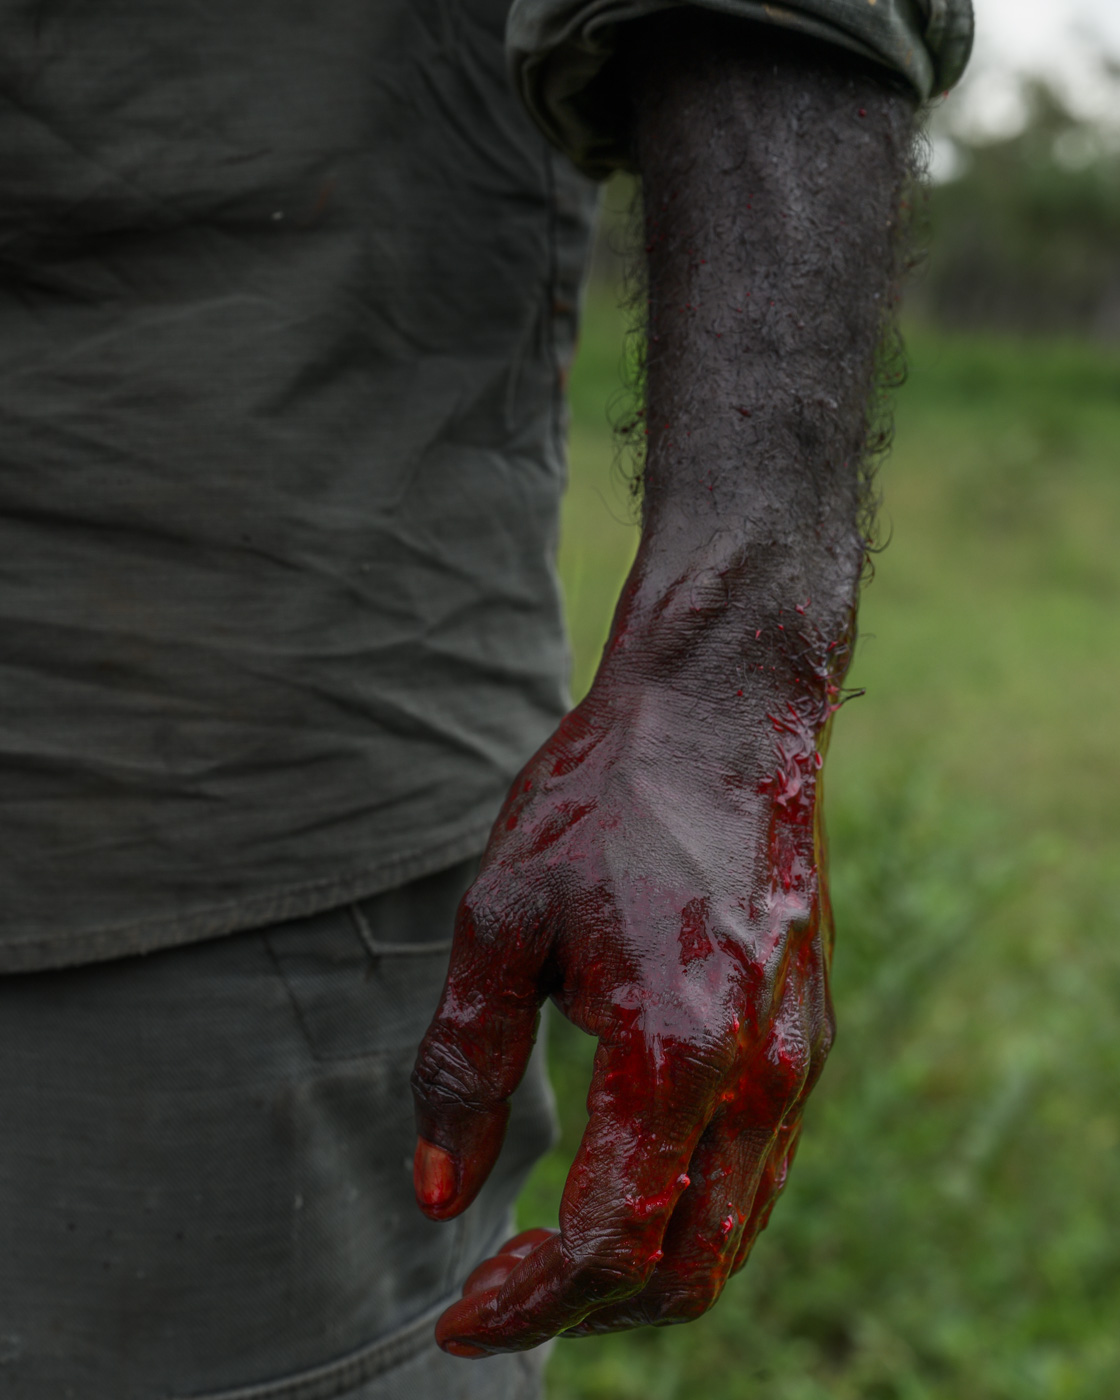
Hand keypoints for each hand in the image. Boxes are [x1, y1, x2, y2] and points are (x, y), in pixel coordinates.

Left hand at [410, 618, 838, 1353]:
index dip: (525, 1302)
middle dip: (591, 1311)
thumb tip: (438, 1196)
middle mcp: (760, 1076)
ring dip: (644, 1270)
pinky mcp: (810, 1030)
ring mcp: (799, 1057)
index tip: (456, 1318)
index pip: (604, 1243)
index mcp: (675, 1052)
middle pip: (688, 1269)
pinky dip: (690, 1210)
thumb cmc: (603, 800)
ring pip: (733, 1230)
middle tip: (502, 1291)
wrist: (721, 711)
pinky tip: (624, 1174)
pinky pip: (758, 1167)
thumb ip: (463, 1066)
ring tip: (553, 1253)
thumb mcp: (500, 920)